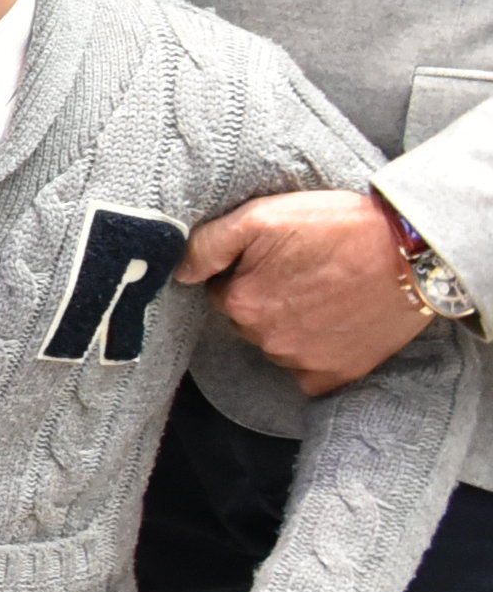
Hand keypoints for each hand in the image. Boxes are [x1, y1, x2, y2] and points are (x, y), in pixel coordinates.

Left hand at [184, 191, 433, 395]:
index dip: (245, 274)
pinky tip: (334, 328)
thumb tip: (179, 272)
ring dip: (292, 325)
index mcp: (241, 302)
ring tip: (326, 294)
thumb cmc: (338, 227)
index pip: (222, 293)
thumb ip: (209, 244)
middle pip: (248, 321)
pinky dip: (316, 355)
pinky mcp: (336, 375)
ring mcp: (301, 361)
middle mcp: (265, 339)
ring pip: (278, 345)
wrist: (411, 254)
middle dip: (266, 300)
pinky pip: (308, 374)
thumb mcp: (262, 216)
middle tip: (304, 274)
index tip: (276, 260)